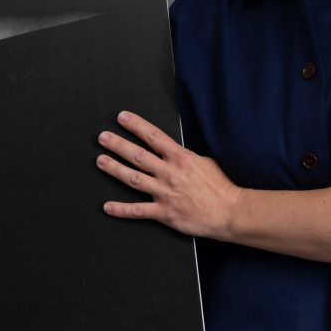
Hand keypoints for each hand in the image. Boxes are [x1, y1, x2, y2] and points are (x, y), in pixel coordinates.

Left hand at [97, 111, 240, 239]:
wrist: (230, 211)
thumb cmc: (220, 187)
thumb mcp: (204, 162)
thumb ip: (184, 157)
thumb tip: (172, 152)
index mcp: (180, 158)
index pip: (153, 136)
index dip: (135, 125)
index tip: (122, 118)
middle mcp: (170, 173)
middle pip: (138, 155)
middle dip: (118, 145)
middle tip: (103, 138)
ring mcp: (165, 193)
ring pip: (134, 178)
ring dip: (115, 169)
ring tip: (100, 161)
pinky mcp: (164, 213)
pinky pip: (138, 211)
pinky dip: (121, 209)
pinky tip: (107, 206)